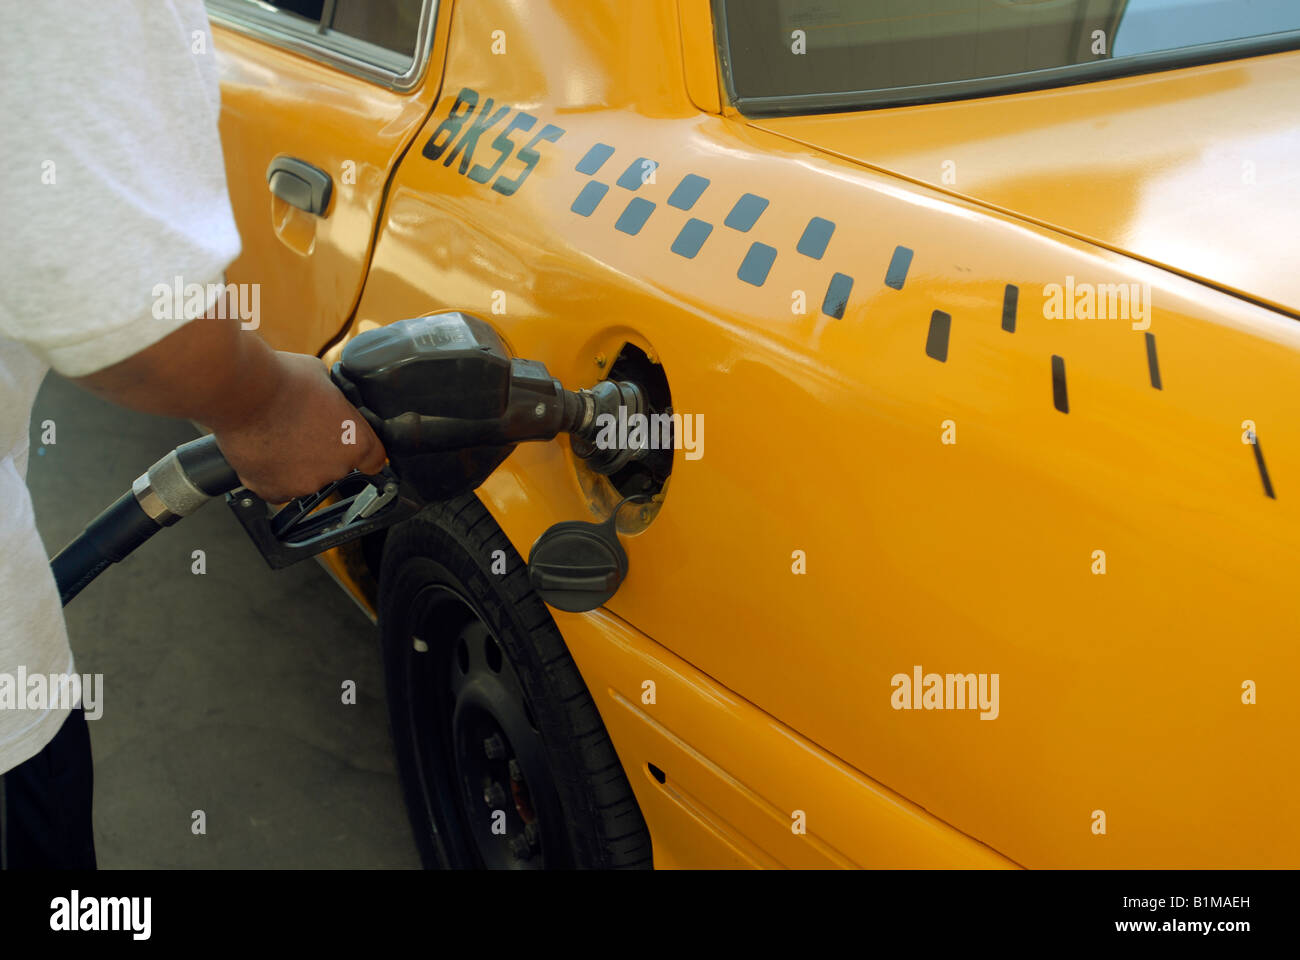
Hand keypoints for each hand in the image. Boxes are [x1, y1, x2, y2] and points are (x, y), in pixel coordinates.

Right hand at [211, 352, 386, 501]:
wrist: (241, 392)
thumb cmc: (281, 380)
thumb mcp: (325, 380)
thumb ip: (335, 400)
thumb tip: (329, 399)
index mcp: (357, 443)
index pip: (374, 460)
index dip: (361, 451)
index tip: (353, 448)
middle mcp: (335, 469)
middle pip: (336, 467)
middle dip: (322, 450)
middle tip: (302, 428)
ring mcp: (304, 484)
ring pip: (305, 478)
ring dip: (296, 463)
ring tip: (278, 435)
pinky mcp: (272, 490)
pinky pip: (277, 488)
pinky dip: (272, 474)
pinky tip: (265, 451)